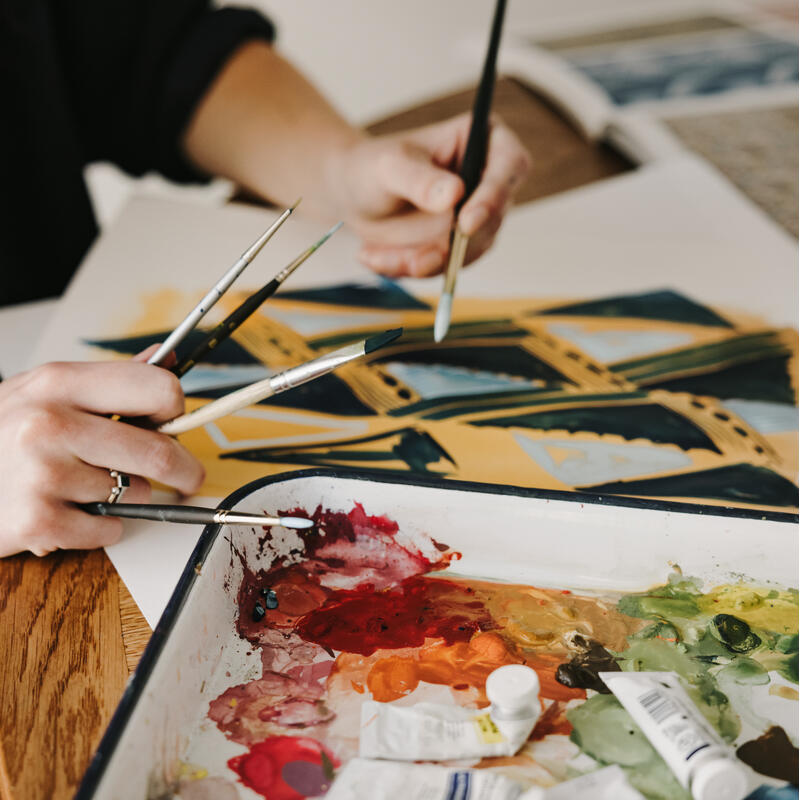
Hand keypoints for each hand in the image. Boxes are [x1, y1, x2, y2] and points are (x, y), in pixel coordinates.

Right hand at [0, 349, 203, 556]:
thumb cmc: (0, 436)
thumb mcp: (41, 391)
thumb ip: (106, 381)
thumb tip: (162, 358)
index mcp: (59, 382)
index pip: (157, 388)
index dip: (175, 409)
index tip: (173, 422)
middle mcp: (50, 423)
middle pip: (159, 452)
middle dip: (185, 470)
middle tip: (188, 477)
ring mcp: (42, 473)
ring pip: (135, 493)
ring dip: (126, 497)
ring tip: (86, 487)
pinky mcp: (37, 521)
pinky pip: (109, 530)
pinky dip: (102, 528)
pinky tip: (72, 513)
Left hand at [333, 113, 530, 277]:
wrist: (356, 196)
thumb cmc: (373, 167)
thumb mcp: (388, 167)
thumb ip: (419, 179)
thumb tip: (455, 194)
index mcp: (484, 139)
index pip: (511, 164)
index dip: (495, 196)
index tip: (466, 223)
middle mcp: (490, 180)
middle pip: (494, 217)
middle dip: (456, 245)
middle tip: (418, 261)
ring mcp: (478, 217)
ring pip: (470, 250)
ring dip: (428, 262)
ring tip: (380, 258)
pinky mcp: (462, 246)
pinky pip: (446, 267)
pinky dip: (412, 268)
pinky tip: (376, 258)